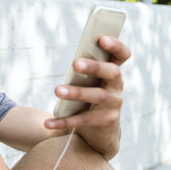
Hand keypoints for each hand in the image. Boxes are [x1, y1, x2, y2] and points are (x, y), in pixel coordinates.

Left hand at [44, 36, 131, 159]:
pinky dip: (64, 121)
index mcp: (113, 72)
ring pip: (98, 96)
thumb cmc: (89, 98)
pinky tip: (48, 122)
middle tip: (75, 63)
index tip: (102, 38)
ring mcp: (114, 104)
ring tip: (58, 90)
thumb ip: (84, 71)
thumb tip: (74, 62)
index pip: (122, 55)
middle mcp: (117, 86)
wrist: (101, 131)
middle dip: (94, 66)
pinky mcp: (106, 121)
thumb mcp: (89, 82)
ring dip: (77, 92)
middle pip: (111, 73)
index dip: (116, 46)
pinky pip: (83, 120)